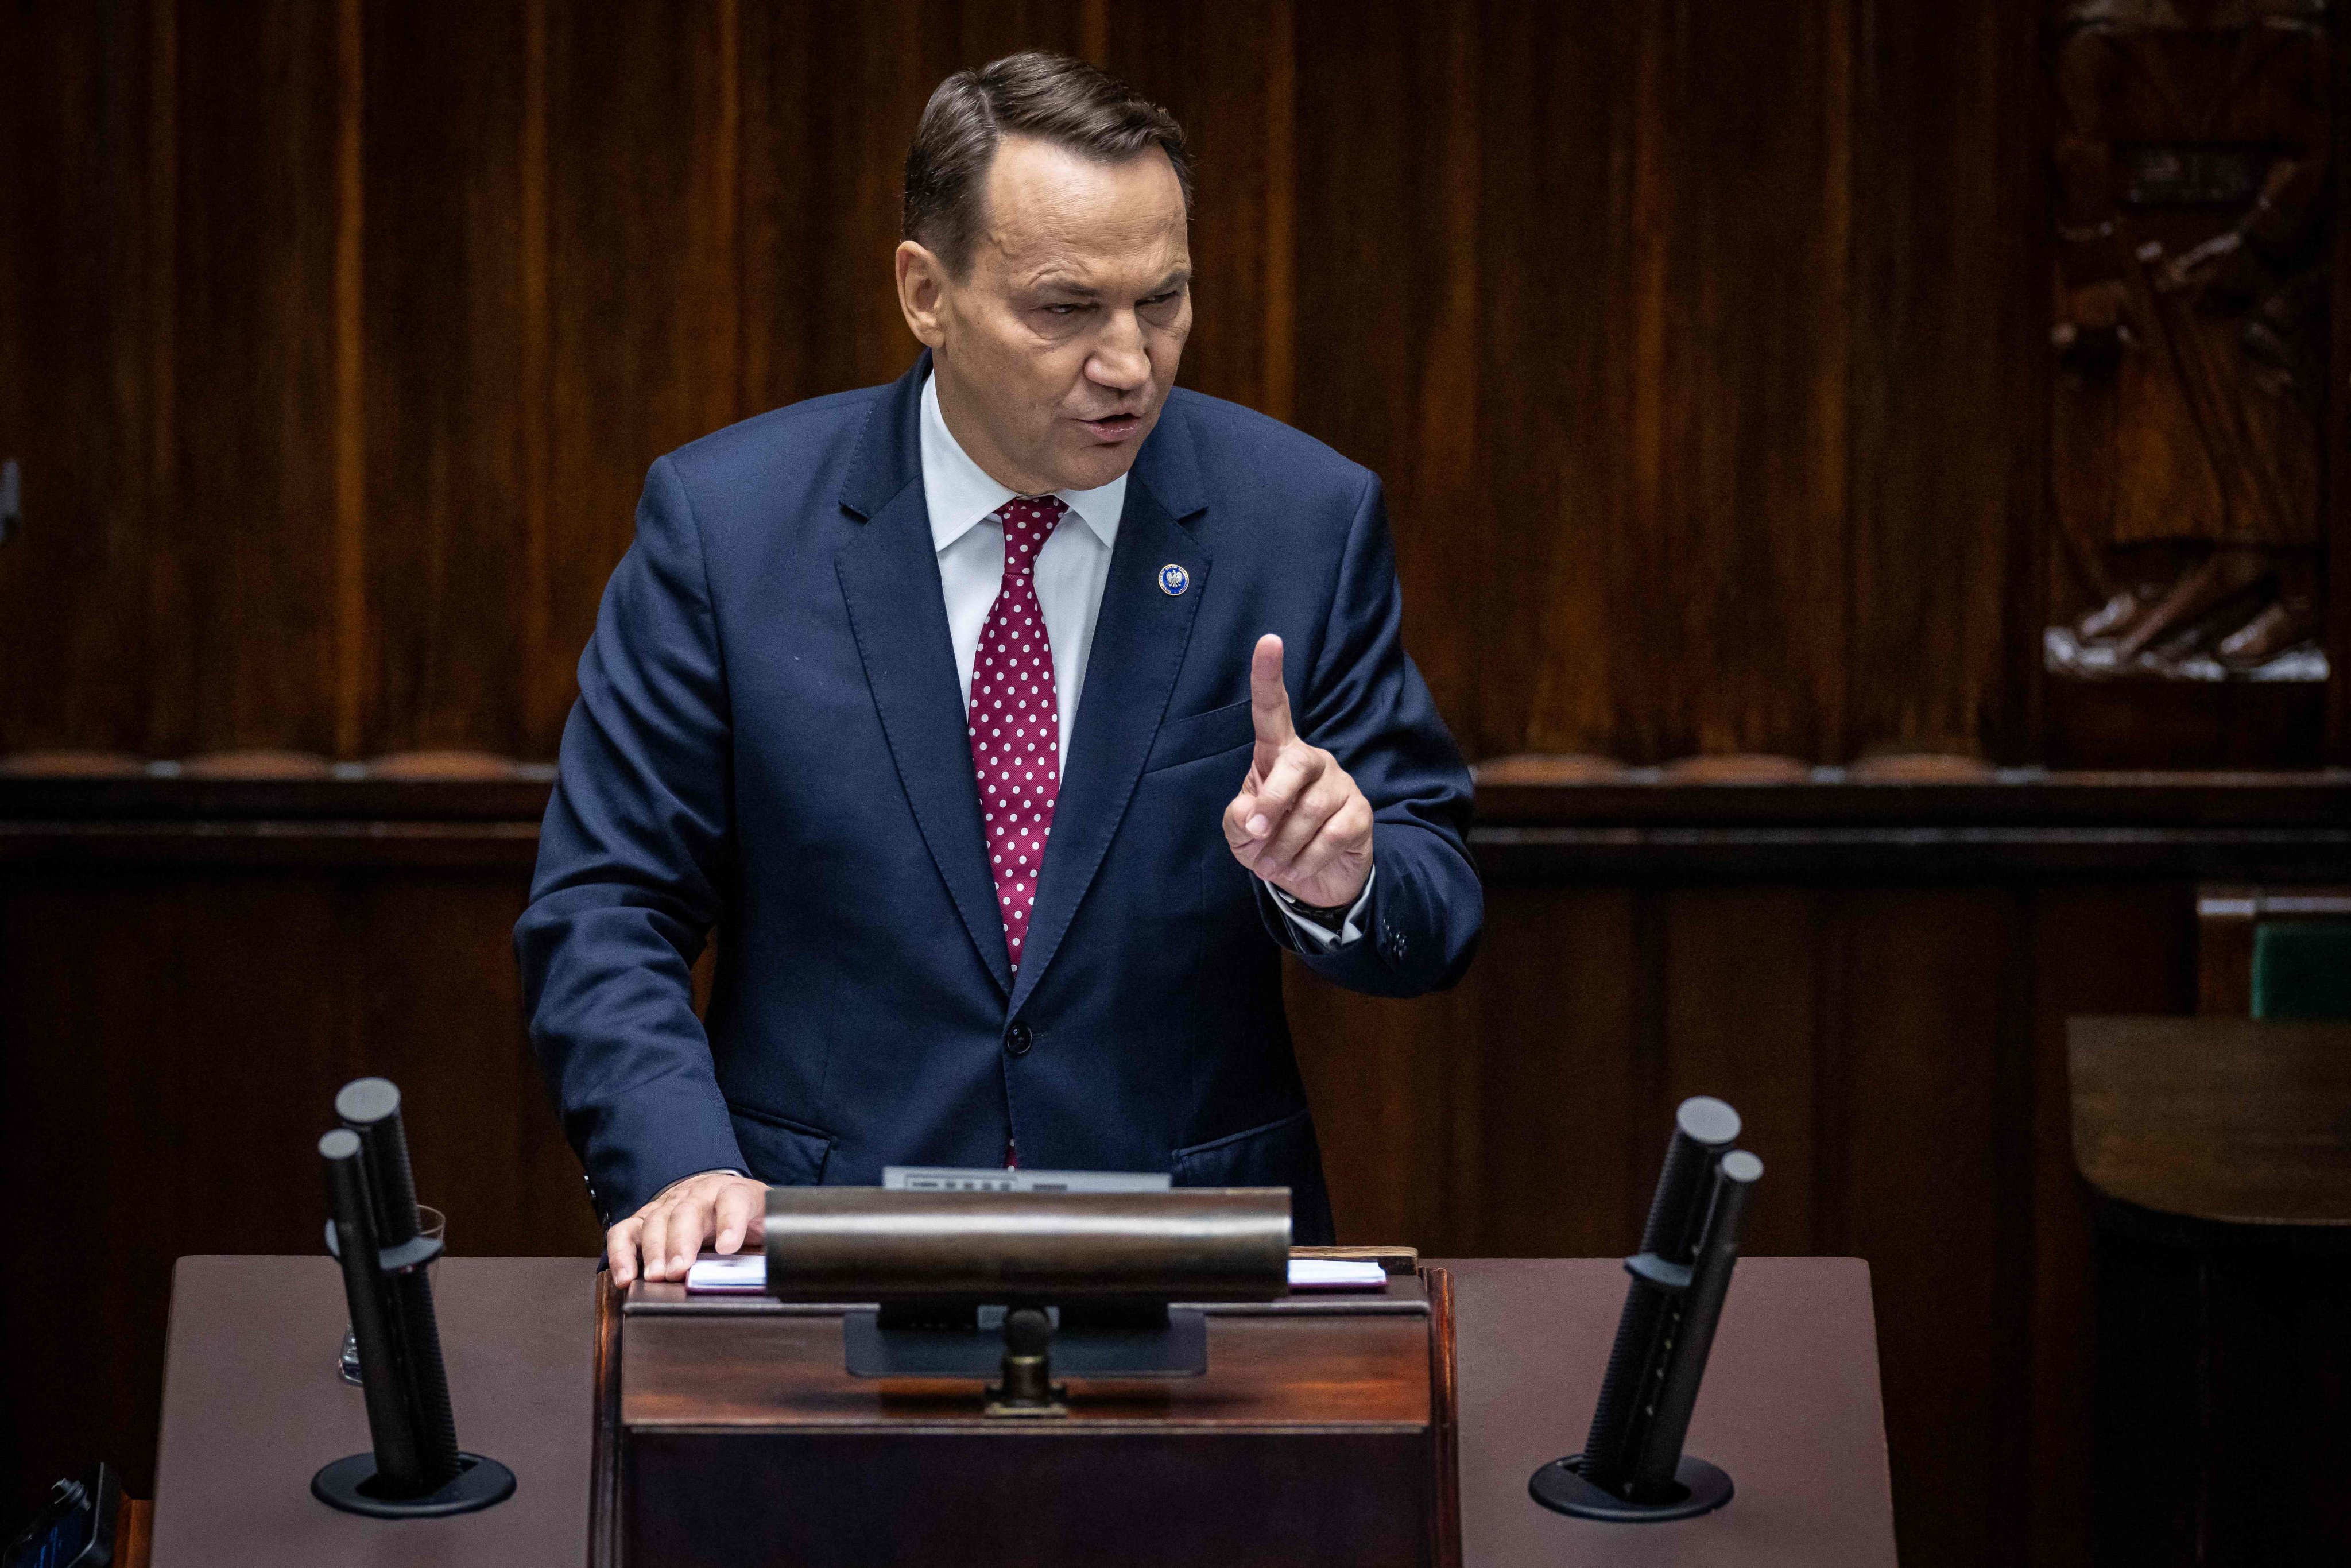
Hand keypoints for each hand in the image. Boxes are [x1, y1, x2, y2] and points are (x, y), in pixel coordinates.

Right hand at [606, 1170, 766, 1285]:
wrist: (725, 1196)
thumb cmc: (748, 1217)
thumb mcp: (768, 1224)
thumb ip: (770, 1242)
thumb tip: (775, 1270)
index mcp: (734, 1193)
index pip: (735, 1200)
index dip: (731, 1222)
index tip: (728, 1247)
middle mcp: (698, 1194)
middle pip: (687, 1211)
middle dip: (681, 1241)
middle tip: (679, 1270)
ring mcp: (668, 1204)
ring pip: (656, 1220)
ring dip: (654, 1250)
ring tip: (656, 1276)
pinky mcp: (645, 1218)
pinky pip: (626, 1231)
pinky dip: (621, 1253)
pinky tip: (625, 1277)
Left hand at [1223, 634, 1373, 908]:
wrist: (1315, 880)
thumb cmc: (1272, 843)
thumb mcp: (1242, 834)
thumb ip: (1238, 820)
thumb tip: (1254, 814)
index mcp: (1278, 754)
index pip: (1273, 710)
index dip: (1269, 676)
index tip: (1269, 640)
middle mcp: (1313, 761)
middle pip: (1295, 765)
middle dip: (1272, 802)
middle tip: (1255, 835)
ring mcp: (1340, 785)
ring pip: (1310, 810)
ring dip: (1283, 846)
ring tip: (1272, 866)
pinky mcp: (1360, 814)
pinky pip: (1331, 836)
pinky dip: (1307, 860)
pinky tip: (1298, 868)